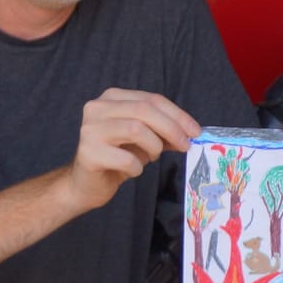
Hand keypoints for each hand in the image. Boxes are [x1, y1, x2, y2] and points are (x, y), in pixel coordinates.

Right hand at [64, 89, 198, 211]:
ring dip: (153, 146)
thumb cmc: (116, 158)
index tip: (195, 131)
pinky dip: (137, 167)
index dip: (177, 114)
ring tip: (152, 157)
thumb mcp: (145, 140)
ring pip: (135, 129)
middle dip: (171, 128)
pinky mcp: (88, 153)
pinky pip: (125, 158)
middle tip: (185, 145)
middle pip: (144, 110)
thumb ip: (164, 132)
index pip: (151, 99)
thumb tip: (191, 134)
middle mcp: (97, 108)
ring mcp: (90, 129)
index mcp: (112, 98)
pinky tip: (133, 170)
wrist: (86, 184)